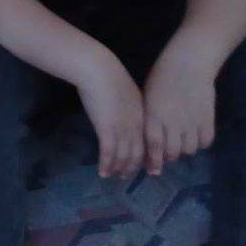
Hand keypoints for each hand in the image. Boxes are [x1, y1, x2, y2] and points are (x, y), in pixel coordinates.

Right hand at [75, 51, 145, 178]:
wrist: (98, 69)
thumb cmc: (108, 74)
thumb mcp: (125, 90)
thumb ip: (127, 103)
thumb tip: (122, 110)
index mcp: (142, 114)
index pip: (147, 140)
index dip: (144, 154)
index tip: (141, 163)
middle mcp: (135, 125)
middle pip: (138, 152)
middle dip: (132, 166)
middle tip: (126, 175)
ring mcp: (121, 128)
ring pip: (124, 155)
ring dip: (119, 168)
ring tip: (113, 176)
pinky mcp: (106, 129)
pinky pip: (108, 153)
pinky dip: (106, 165)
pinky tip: (102, 172)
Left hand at [142, 45, 216, 175]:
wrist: (188, 63)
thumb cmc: (162, 77)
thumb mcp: (148, 97)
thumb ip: (148, 119)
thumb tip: (148, 140)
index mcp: (154, 116)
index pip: (154, 146)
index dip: (153, 161)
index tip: (153, 171)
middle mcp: (172, 123)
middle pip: (172, 152)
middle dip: (168, 156)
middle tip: (168, 151)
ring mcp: (191, 122)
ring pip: (189, 150)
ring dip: (184, 149)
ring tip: (182, 141)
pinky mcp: (207, 119)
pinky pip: (205, 142)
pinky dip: (200, 142)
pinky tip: (196, 135)